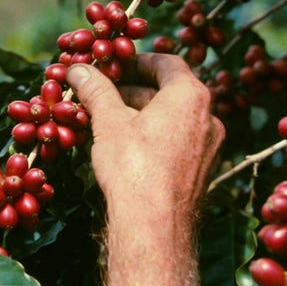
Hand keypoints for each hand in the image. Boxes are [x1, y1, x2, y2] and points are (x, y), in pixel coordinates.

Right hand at [66, 53, 224, 285]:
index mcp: (190, 96)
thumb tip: (77, 68)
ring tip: (106, 119)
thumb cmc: (133, 166)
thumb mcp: (108, 121)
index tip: (113, 65)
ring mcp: (209, 145)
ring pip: (173, 116)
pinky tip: (125, 145)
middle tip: (102, 92)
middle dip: (133, 89)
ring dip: (142, 112)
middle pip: (169, 90)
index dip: (137, 60)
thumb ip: (95, 89)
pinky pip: (178, 139)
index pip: (167, 63)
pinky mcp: (202, 169)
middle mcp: (208, 117)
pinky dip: (154, 134)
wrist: (154, 225)